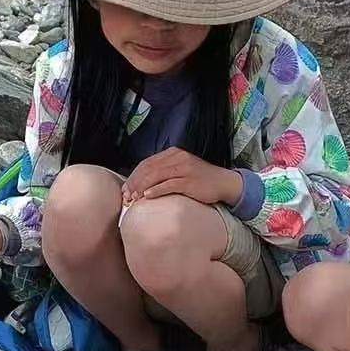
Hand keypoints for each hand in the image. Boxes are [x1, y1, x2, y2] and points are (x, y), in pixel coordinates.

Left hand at [122, 148, 241, 207]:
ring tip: (134, 197)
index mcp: (174, 153)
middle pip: (150, 168)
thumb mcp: (182, 169)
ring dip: (142, 187)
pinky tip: (148, 196)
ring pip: (157, 176)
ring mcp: (184, 169)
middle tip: (126, 195)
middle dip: (135, 182)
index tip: (126, 187)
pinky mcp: (190, 181)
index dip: (134, 175)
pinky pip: (169, 184)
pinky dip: (157, 190)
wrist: (223, 182)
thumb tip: (143, 183)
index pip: (148, 162)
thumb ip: (165, 171)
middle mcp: (178, 158)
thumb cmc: (200, 180)